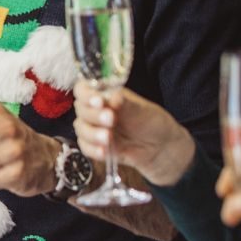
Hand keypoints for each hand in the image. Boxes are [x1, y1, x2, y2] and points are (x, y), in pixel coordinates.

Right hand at [71, 81, 195, 186]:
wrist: (159, 148)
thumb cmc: (151, 122)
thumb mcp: (141, 110)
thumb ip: (125, 104)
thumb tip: (113, 98)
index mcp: (104, 94)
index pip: (84, 89)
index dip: (87, 94)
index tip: (99, 102)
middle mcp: (94, 109)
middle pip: (80, 109)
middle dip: (93, 115)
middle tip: (111, 120)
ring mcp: (93, 127)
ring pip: (80, 129)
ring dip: (92, 134)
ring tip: (108, 139)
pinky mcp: (94, 145)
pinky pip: (85, 147)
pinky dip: (93, 149)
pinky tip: (104, 151)